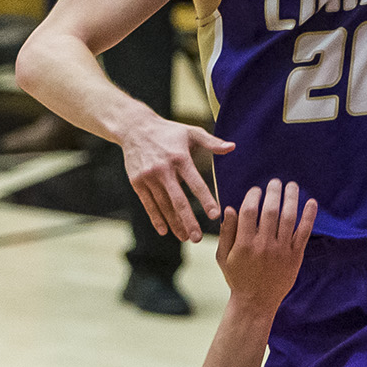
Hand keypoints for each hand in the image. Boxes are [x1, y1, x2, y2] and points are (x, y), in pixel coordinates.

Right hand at [119, 113, 233, 240]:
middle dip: (188, 220)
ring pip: (163, 205)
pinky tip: (164, 230)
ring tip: (185, 238)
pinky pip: (148, 204)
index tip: (215, 215)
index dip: (205, 199)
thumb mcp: (190, 132)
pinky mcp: (137, 182)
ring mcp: (148, 177)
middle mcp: (164, 169)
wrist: (135, 128)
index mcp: (180, 157)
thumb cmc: (168, 131)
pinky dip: (156, 218)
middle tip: (198, 238)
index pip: (195, 182)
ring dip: (174, 223)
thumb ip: (212, 142)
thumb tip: (232, 147)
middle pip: (178, 200)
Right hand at [216, 179, 315, 310]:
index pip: (249, 211)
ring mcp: (281, 251)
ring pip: (288, 218)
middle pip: (270, 211)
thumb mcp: (223, 257)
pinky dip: (309, 217)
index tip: (256, 190)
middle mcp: (264, 245)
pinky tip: (311, 203)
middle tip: (275, 182)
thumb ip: (226, 232)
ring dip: (291, 198)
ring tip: (292, 185)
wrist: (256, 303)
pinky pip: (304, 233)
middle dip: (273, 192)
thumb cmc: (237, 278)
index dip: (253, 196)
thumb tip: (230, 208)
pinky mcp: (295, 257)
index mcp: (244, 244)